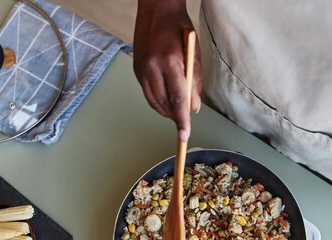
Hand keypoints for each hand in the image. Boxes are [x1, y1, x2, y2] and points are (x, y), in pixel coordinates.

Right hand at [133, 0, 201, 139]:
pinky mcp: (136, 70)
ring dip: (166, 111)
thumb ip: (194, 82)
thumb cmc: (179, 28)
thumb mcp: (194, 53)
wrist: (156, 10)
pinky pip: (148, 94)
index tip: (185, 135)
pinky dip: (158, 101)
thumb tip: (194, 107)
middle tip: (185, 122)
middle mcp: (152, 68)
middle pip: (164, 104)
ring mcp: (141, 70)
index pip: (177, 99)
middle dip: (175, 117)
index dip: (182, 120)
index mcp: (170, 62)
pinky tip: (167, 100)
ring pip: (154, 102)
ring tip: (177, 112)